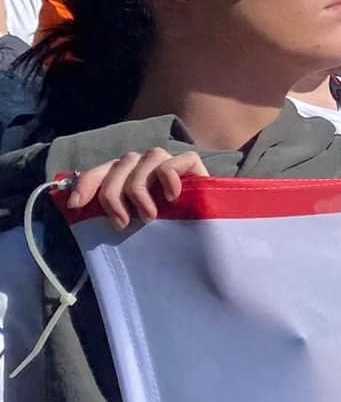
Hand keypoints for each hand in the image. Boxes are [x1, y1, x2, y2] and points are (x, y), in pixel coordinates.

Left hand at [66, 150, 207, 228]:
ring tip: (150, 216)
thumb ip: (111, 212)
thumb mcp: (132, 224)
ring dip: (140, 190)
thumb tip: (73, 207)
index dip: (86, 184)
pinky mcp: (191, 164)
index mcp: (127, 177)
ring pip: (144, 160)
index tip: (76, 206)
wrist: (208, 241)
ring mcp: (168, 163)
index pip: (100, 170)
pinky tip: (172, 198)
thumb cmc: (167, 234)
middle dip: (114, 196)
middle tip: (124, 224)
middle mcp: (144, 166)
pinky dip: (167, 179)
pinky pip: (172, 163)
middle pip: (120, 165)